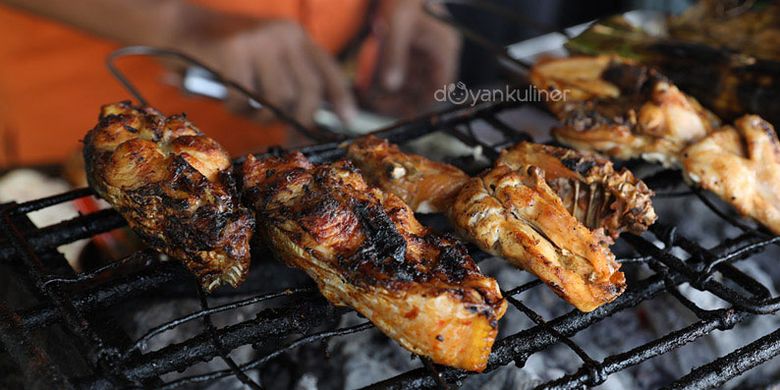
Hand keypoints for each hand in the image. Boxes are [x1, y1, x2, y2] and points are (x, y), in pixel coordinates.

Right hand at [181, 19, 355, 126]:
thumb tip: (312, 118)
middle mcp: (282, 34)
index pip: (327, 68)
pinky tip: (226, 99)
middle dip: (299, 121)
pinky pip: (246, 100)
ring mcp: (259, 41)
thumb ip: (287, 79)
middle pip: (306, 92)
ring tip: (245, 110)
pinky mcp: (233, 52)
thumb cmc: (223, 54)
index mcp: (295, 35)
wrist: (178, 27)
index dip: (340, 97)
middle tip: (290, 137)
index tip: (348, 120)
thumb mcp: (264, 60)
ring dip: (260, 116)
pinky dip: (235, 109)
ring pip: (277, 100)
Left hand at [365, 0, 461, 115]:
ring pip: (410, 84)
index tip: (399, 113)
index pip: (440, 89)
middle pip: (423, 90)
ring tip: (369, 94)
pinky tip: (369, 82)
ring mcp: (424, 52)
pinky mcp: (410, 50)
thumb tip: (390, 86)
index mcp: (444, 49)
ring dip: (391, 93)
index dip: (422, 105)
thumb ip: (393, 57)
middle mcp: (438, 53)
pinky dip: (386, 79)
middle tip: (377, 105)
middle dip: (401, 100)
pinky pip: (400, 72)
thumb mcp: (395, 26)